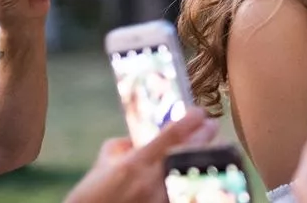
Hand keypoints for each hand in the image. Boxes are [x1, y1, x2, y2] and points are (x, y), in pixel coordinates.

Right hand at [64, 108, 218, 202]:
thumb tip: (135, 138)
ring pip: (195, 172)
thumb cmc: (91, 196)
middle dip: (206, 135)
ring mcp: (161, 198)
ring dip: (207, 158)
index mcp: (136, 163)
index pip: (173, 133)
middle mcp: (152, 180)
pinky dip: (197, 181)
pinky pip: (188, 192)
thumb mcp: (102, 166)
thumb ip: (120, 147)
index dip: (191, 119)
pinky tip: (203, 173)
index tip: (199, 113)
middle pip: (192, 151)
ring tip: (215, 148)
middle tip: (212, 126)